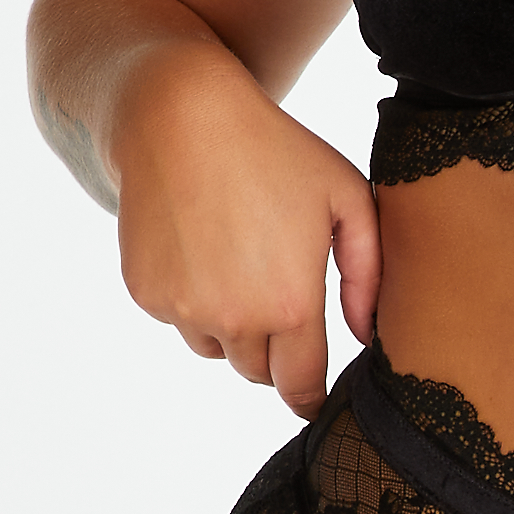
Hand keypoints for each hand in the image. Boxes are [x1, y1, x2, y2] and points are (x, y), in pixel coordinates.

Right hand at [107, 43, 378, 419]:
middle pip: (259, 372)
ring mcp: (183, 309)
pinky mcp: (147, 293)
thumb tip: (365, 335)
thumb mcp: (346, 197)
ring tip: (244, 262)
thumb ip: (367, 274)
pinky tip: (205, 246)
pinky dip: (194, 300)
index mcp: (290, 304)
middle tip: (284, 301)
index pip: (302, 386)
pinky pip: (180, 318)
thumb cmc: (276, 151)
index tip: (316, 396)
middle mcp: (233, 319)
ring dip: (234, 328)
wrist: (180, 116)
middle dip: (276, 352)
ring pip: (217, 348)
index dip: (311, 396)